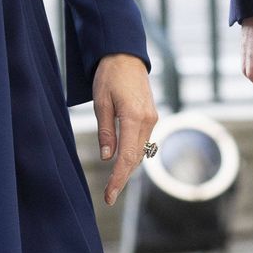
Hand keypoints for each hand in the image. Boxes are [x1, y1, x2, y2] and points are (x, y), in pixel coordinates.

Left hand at [92, 54, 158, 205]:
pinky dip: (132, 154)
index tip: (110, 196)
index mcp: (134, 118)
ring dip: (127, 167)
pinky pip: (142, 141)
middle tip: (109, 196)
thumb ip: (105, 131)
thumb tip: (108, 157)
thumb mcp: (101, 103)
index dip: (118, 179)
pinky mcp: (151, 116)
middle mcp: (148, 121)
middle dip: (123, 178)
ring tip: (113, 184)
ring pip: (140, 152)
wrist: (125, 56)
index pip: (126, 157)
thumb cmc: (109, 76)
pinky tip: (122, 163)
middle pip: (135, 158)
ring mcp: (152, 119)